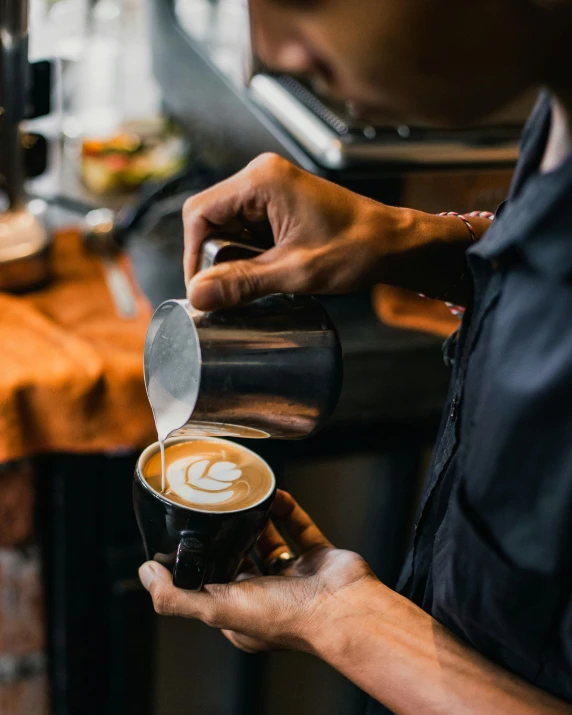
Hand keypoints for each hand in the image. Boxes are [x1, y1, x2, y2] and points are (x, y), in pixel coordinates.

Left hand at [138, 490, 377, 653]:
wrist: (343, 609)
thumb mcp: (217, 608)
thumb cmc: (285, 617)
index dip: (202, 562)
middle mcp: (269, 597)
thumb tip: (146, 573)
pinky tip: (275, 494)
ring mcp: (296, 577)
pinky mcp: (318, 557)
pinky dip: (287, 510)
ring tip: (245, 496)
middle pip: (242, 560)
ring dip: (258, 521)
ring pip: (271, 542)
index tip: (191, 535)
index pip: (213, 584)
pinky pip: (300, 528)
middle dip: (230, 536)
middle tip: (218, 507)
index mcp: (242, 613)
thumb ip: (176, 596)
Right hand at [183, 153, 406, 310]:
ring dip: (235, 258)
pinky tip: (270, 270)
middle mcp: (262, 176)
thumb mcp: (294, 272)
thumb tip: (198, 295)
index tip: (203, 289)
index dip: (193, 255)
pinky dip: (250, 254)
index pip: (199, 213)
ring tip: (262, 279)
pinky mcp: (279, 205)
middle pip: (211, 220)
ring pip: (227, 228)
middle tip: (237, 288)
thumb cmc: (355, 248)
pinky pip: (247, 230)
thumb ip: (243, 282)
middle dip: (217, 258)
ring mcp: (271, 189)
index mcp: (262, 180)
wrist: (393, 244)